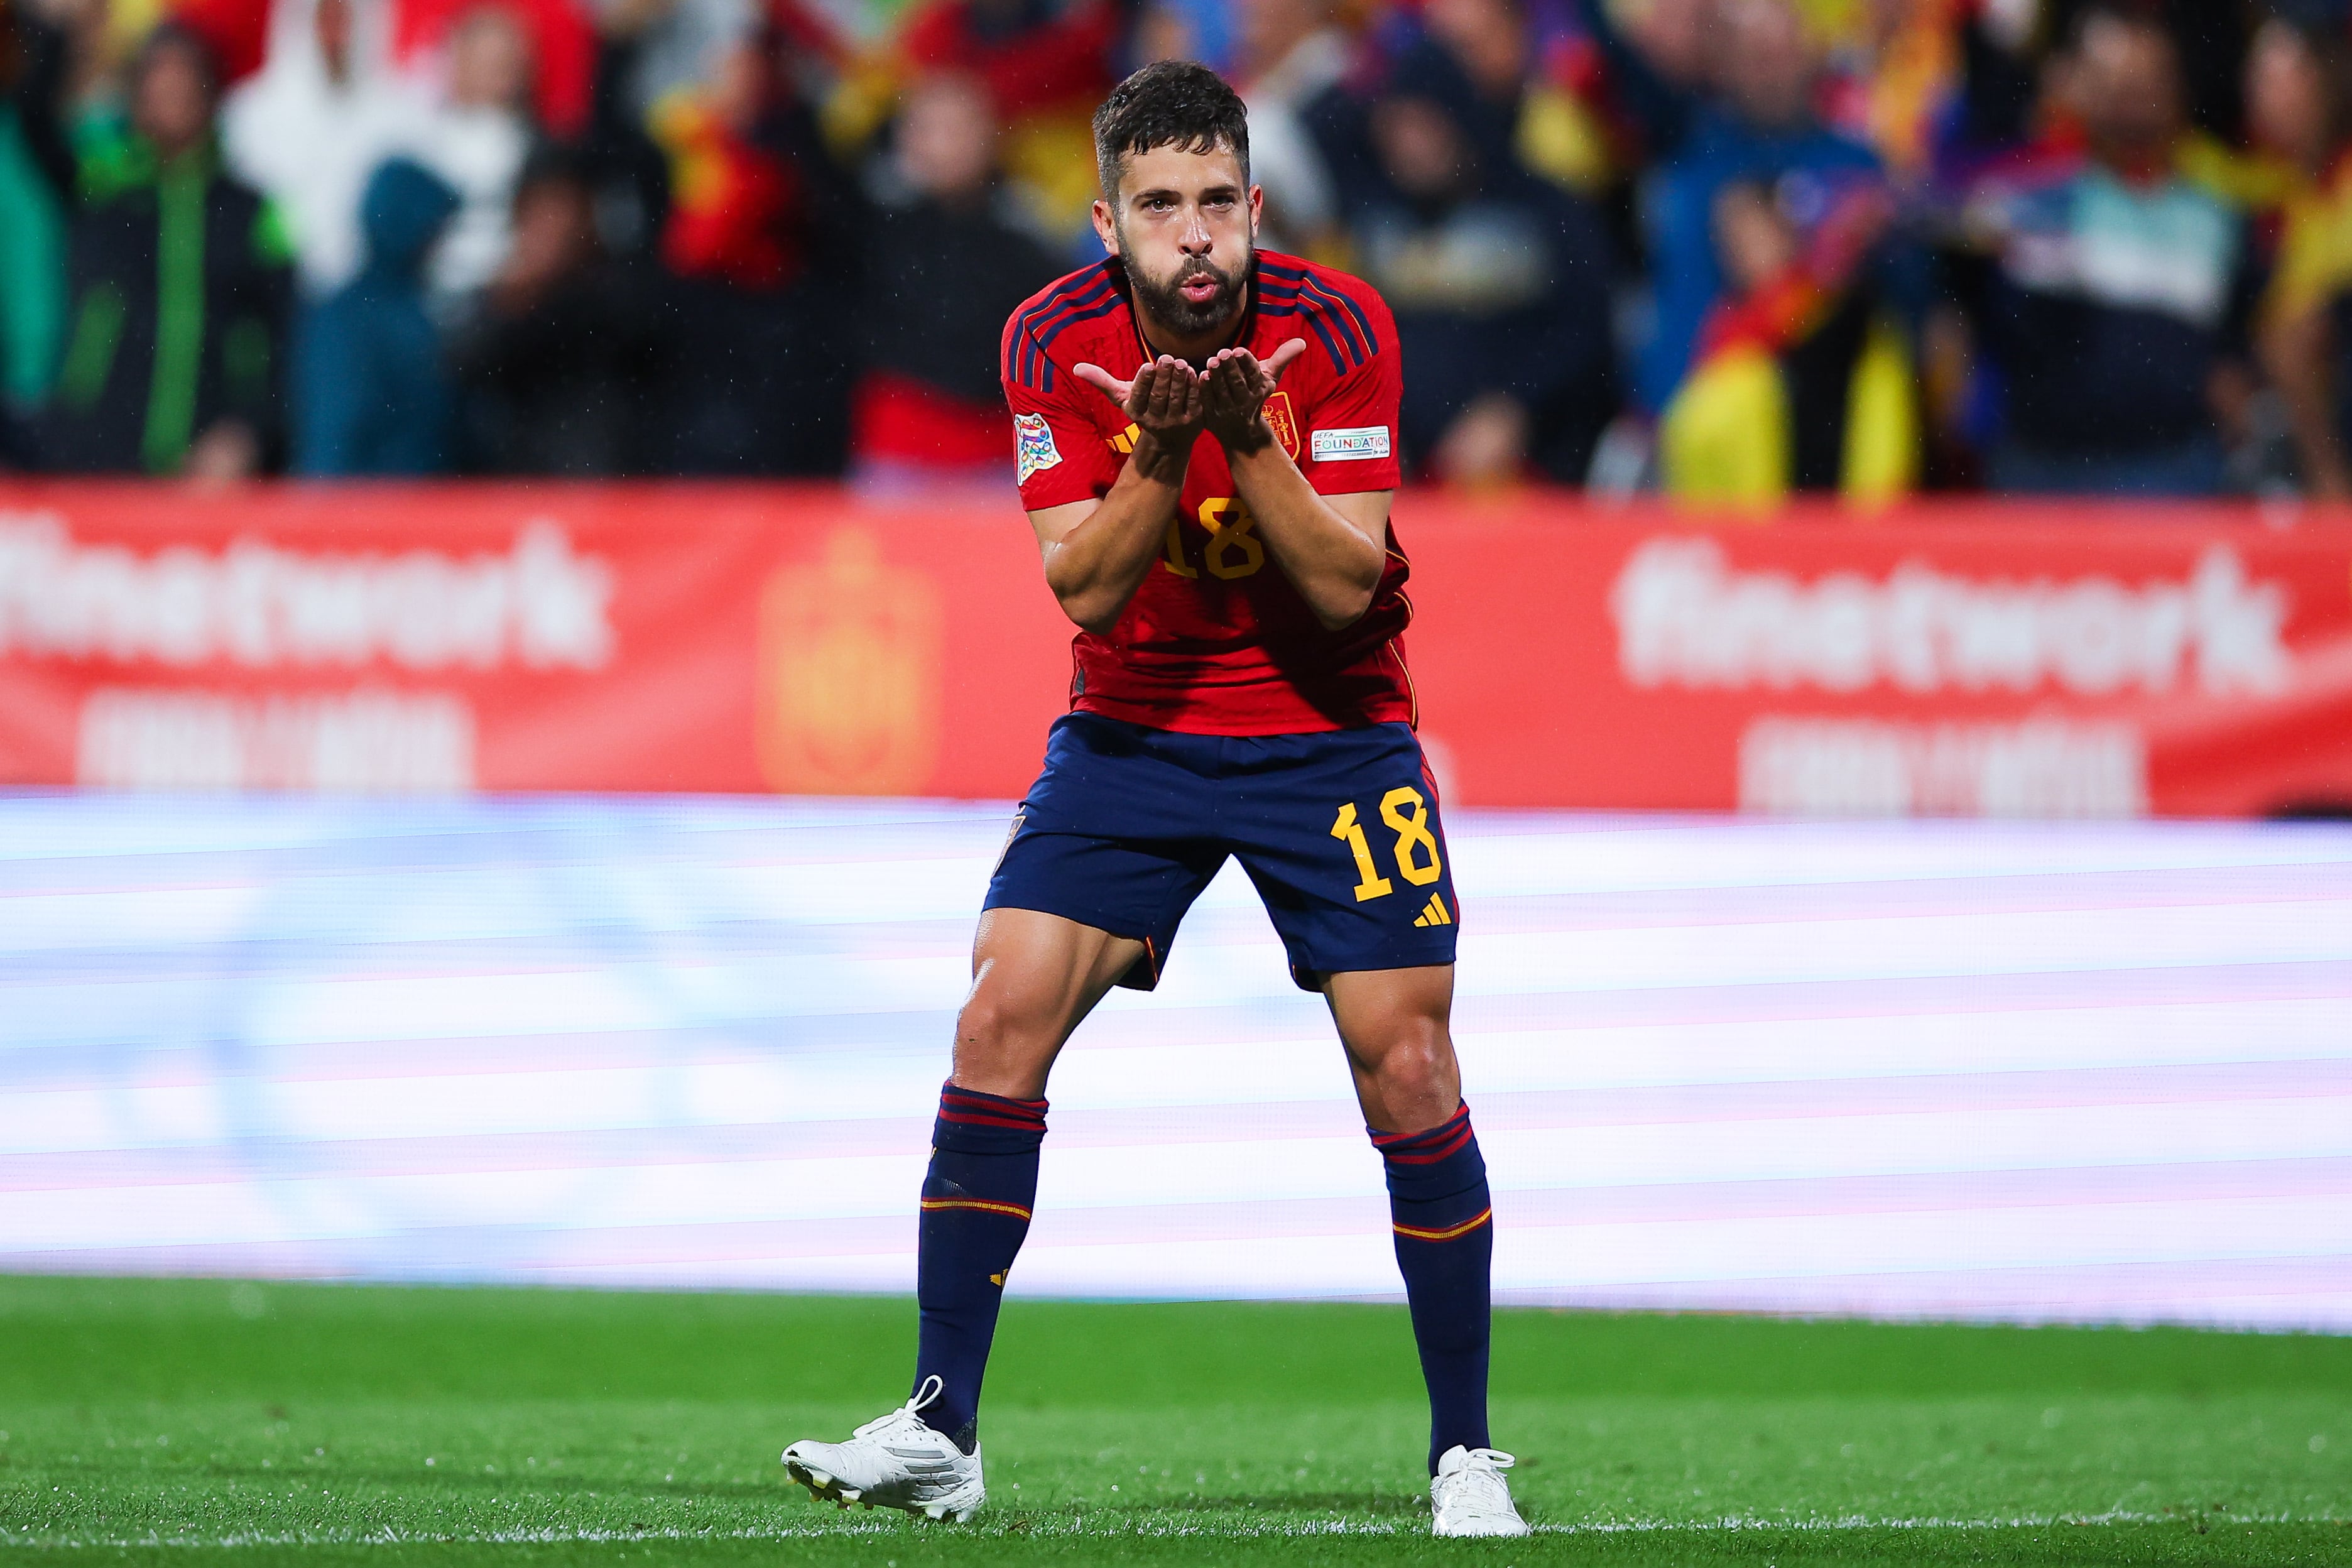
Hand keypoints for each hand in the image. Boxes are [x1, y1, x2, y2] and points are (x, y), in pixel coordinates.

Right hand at [1074, 355, 1207, 452]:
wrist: (1169, 438)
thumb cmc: (1144, 408)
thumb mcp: (1122, 396)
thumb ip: (1102, 381)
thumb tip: (1077, 368)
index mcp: (1136, 412)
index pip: (1139, 397)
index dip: (1144, 382)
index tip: (1147, 366)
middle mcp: (1155, 421)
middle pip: (1159, 396)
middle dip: (1163, 377)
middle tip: (1168, 358)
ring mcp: (1176, 423)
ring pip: (1177, 398)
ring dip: (1179, 380)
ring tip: (1181, 363)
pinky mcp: (1194, 422)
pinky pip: (1194, 402)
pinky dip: (1194, 387)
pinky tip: (1194, 372)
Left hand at [1200, 339, 1306, 453]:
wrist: (1241, 432)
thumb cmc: (1255, 395)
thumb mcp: (1270, 378)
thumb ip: (1283, 358)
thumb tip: (1302, 342)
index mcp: (1260, 389)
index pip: (1254, 374)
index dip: (1246, 362)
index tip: (1239, 350)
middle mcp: (1245, 401)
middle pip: (1237, 382)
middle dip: (1230, 367)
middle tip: (1223, 352)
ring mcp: (1228, 410)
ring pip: (1222, 390)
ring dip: (1217, 375)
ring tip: (1212, 361)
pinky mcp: (1212, 416)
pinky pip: (1208, 401)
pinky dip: (1205, 389)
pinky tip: (1201, 376)